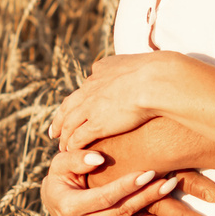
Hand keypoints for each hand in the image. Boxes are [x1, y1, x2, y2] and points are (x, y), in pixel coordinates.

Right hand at [40, 147, 214, 215]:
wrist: (55, 203)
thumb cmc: (61, 178)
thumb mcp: (60, 164)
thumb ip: (76, 159)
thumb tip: (99, 158)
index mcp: (71, 207)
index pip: (105, 197)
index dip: (127, 186)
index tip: (150, 173)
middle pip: (121, 214)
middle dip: (147, 198)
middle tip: (170, 184)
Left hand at [50, 53, 175, 152]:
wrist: (156, 81)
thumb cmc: (160, 74)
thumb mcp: (145, 63)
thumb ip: (139, 68)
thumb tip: (147, 68)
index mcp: (103, 70)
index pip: (87, 85)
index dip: (80, 98)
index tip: (76, 106)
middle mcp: (92, 86)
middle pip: (70, 104)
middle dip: (61, 118)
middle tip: (54, 130)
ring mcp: (91, 106)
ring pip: (70, 123)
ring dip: (64, 135)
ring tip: (61, 146)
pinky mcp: (96, 124)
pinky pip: (78, 137)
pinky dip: (72, 145)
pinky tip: (69, 152)